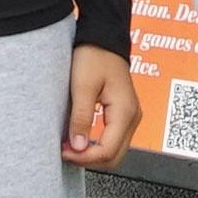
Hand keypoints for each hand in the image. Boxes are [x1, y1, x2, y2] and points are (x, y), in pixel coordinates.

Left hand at [62, 45, 140, 169]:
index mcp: (125, 112)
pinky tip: (80, 138)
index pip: (108, 151)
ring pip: (115, 150)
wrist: (103, 38)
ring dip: (92, 154)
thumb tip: (78, 147)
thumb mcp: (83, 86)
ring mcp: (131, 116)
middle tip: (65, 151)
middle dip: (89, 160)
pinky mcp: (124, 114)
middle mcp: (133, 117)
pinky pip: (114, 139)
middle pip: (115, 157)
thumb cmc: (95, 56)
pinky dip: (97, 145)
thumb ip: (81, 118)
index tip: (64, 151)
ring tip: (70, 145)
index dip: (84, 157)